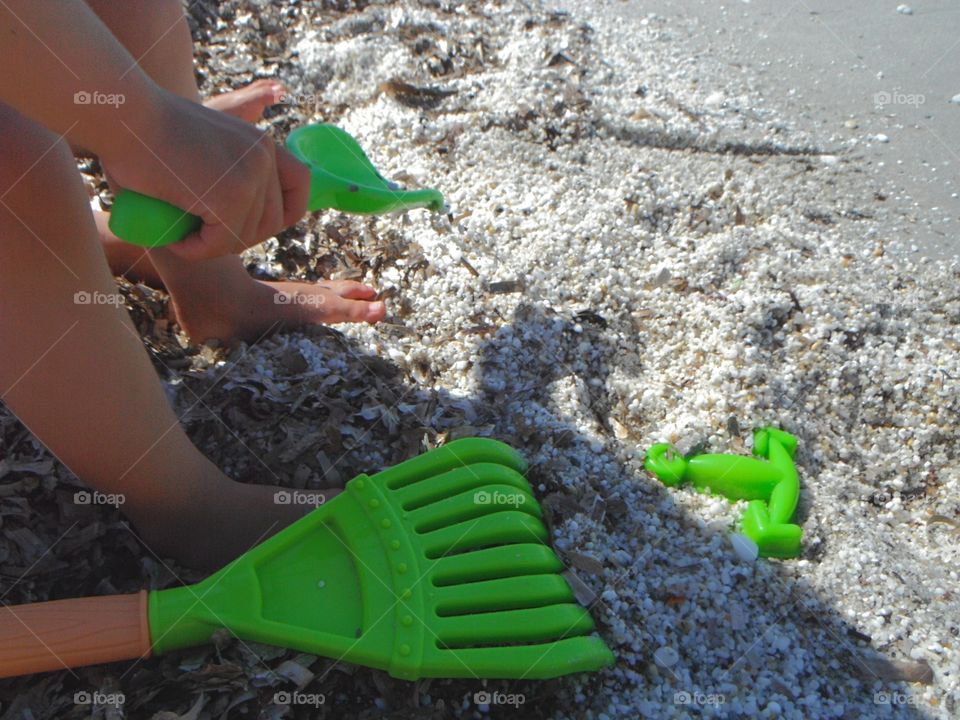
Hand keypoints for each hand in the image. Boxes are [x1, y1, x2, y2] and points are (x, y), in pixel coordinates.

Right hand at [101, 89, 309, 260]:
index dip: (279, 215)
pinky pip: (221, 243)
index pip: (300, 186)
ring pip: (244, 236)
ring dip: (213, 247)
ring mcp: (249, 176)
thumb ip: (227, 175)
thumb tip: (246, 220)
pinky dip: (198, 251)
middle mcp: (263, 155)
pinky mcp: (229, 197)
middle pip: (271, 221)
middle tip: (200, 235)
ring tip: (182, 235)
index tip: (246, 226)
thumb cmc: (145, 136)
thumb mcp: (202, 152)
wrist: (120, 115)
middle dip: (237, 237)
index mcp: (261, 143)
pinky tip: (176, 241)